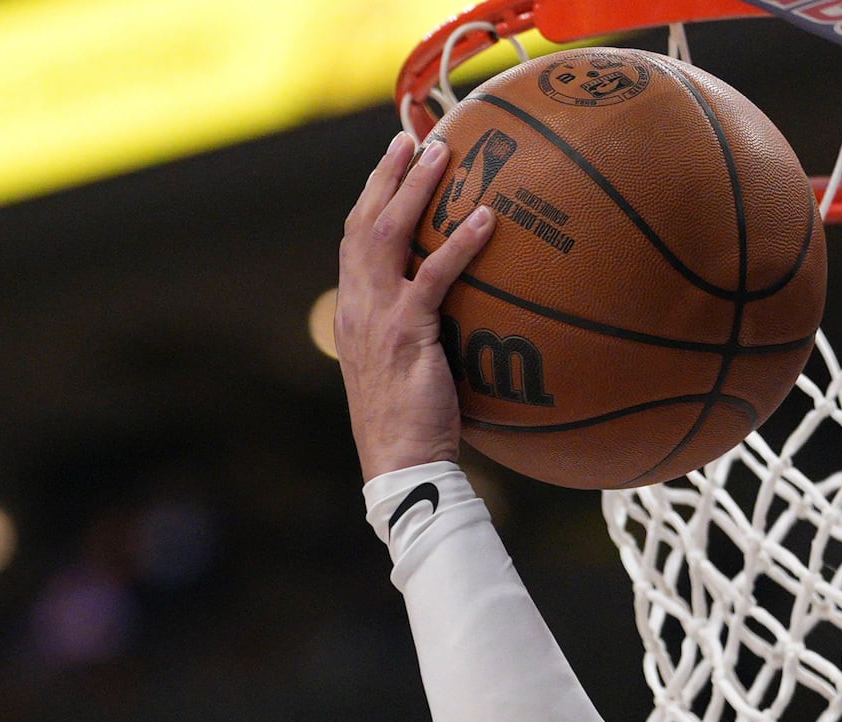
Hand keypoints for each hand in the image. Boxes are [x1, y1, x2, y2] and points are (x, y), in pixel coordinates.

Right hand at [336, 131, 495, 480]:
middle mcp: (357, 305)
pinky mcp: (407, 332)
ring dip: (414, 189)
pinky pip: (434, 276)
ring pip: (388, 234)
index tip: (389, 166)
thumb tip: (455, 320)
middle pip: (363, 223)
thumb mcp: (407, 373)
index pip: (354, 243)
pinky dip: (459, 243)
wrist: (400, 463)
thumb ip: (419, 338)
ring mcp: (377, 316)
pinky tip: (486, 219)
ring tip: (440, 153)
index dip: (369, 200)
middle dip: (385, 176)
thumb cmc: (413, 428)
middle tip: (408, 138)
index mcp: (354, 312)